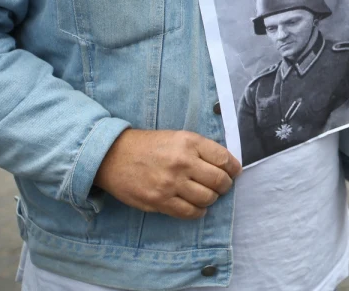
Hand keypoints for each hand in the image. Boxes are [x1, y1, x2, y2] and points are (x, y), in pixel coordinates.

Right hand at [94, 129, 240, 219]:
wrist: (114, 156)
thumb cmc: (150, 146)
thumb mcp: (178, 137)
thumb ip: (201, 149)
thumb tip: (226, 166)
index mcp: (189, 142)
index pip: (224, 159)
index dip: (234, 168)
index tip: (234, 173)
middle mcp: (182, 162)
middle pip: (218, 180)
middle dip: (225, 186)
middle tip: (222, 186)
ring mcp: (170, 183)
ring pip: (206, 198)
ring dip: (212, 199)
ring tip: (208, 196)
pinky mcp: (159, 201)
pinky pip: (188, 212)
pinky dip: (198, 212)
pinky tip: (197, 207)